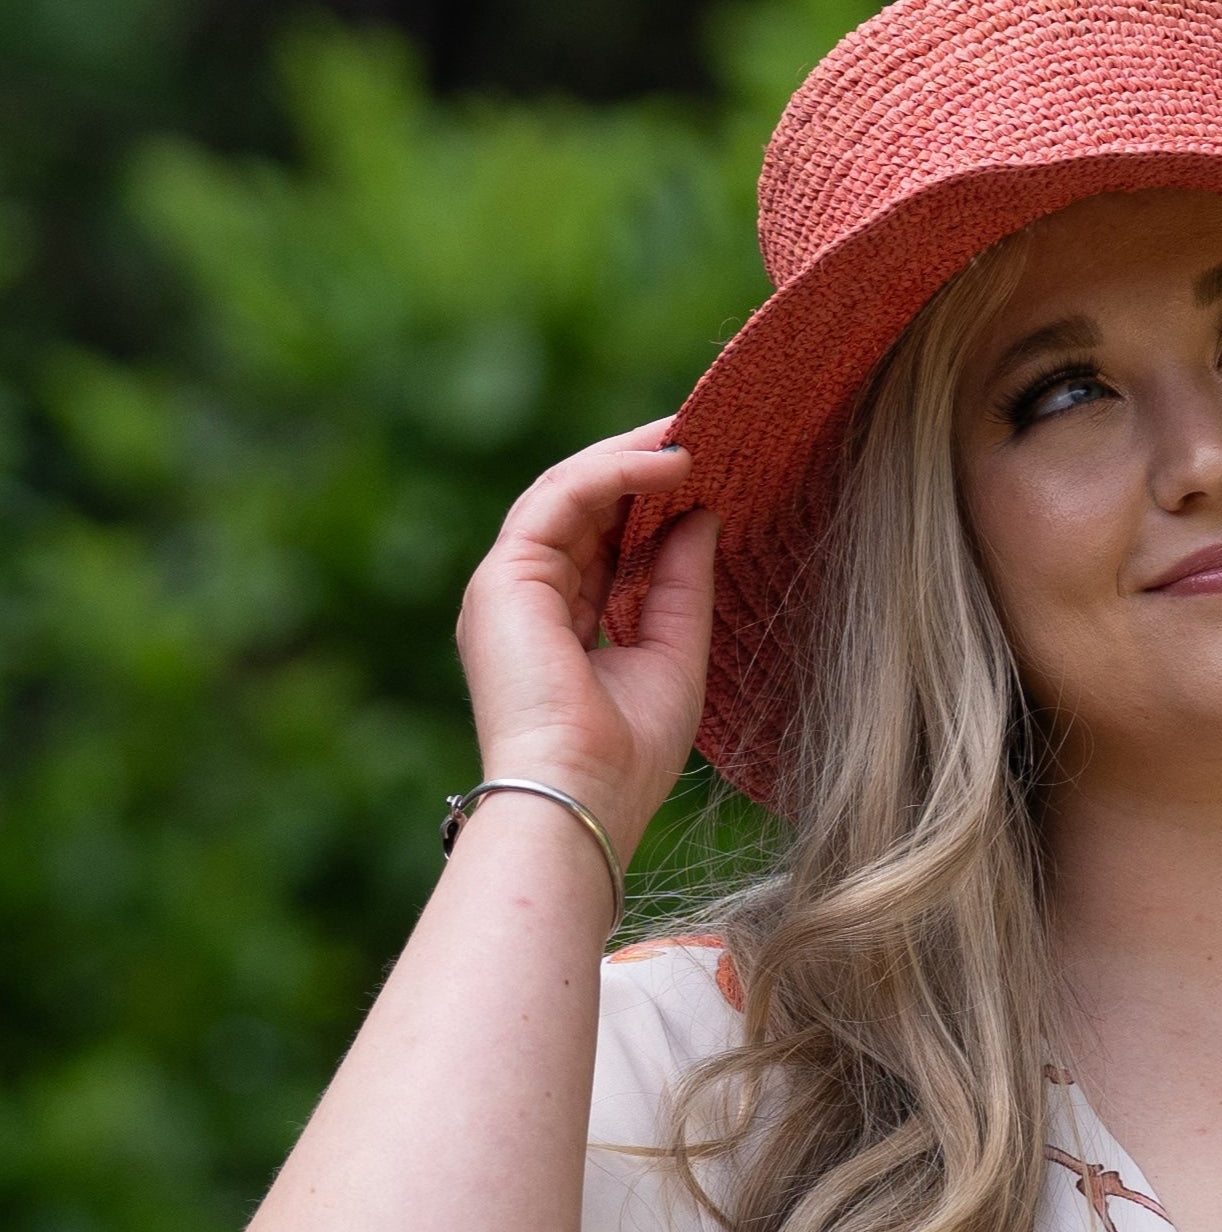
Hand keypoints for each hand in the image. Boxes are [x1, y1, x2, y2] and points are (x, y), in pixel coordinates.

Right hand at [455, 421, 717, 857]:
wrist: (582, 798)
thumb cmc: (627, 755)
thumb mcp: (673, 653)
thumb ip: (681, 583)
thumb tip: (702, 514)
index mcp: (558, 624)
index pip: (602, 541)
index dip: (649, 501)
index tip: (706, 472)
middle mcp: (525, 599)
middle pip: (583, 508)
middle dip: (640, 466)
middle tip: (702, 432)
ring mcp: (507, 586)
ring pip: (568, 492)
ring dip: (631, 458)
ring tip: (693, 437)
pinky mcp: (505, 577)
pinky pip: (562, 498)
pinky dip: (615, 472)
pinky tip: (670, 464)